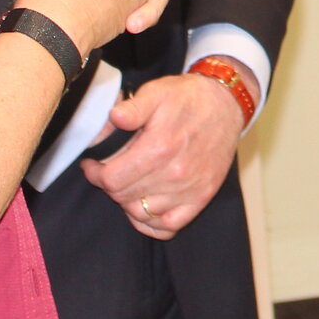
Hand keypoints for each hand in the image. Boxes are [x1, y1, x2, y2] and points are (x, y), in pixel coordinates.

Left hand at [81, 72, 246, 238]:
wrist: (226, 105)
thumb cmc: (187, 99)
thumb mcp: (157, 92)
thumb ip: (132, 107)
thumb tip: (114, 118)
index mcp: (160, 148)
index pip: (112, 179)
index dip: (95, 174)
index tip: (92, 165)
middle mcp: (175, 174)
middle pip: (123, 197)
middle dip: (110, 185)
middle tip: (110, 171)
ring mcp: (190, 189)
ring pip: (141, 214)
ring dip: (128, 201)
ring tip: (128, 184)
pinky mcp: (201, 197)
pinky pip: (168, 227)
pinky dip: (151, 222)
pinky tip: (145, 205)